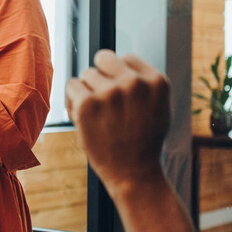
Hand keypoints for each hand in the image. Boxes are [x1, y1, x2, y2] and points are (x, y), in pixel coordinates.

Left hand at [65, 50, 170, 195]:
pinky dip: (73, 100)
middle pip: (104, 58)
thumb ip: (144, 83)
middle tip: (104, 100)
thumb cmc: (144, 142)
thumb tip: (121, 61)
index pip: (127, 58)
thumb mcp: (159, 107)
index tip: (119, 94)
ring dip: (87, 91)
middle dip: (101, 76)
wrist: (134, 173)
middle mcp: (134, 83)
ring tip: (97, 115)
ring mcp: (111, 92)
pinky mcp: (88, 104)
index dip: (119, 75)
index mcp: (156, 81)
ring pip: (86, 74)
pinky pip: (72, 86)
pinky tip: (83, 117)